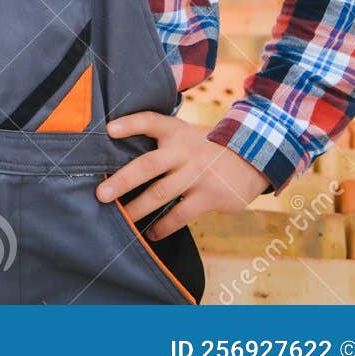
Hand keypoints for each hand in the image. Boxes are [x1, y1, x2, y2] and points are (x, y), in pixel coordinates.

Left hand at [94, 111, 269, 238]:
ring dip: (138, 209)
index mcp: (177, 132)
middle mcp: (185, 151)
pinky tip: (151, 233)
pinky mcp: (209, 196)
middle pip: (148, 164)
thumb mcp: (187, 135)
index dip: (129, 124)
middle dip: (122, 180)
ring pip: (161, 193)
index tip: (108, 130)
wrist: (253, 158)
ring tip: (122, 219)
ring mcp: (197, 174)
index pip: (151, 122)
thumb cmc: (207, 149)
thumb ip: (162, 142)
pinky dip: (163, 227)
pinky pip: (180, 215)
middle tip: (101, 194)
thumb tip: (122, 160)